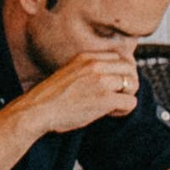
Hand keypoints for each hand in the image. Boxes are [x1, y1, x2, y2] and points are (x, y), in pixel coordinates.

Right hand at [16, 49, 140, 136]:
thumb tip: (110, 76)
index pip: (119, 57)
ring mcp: (101, 82)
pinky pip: (130, 102)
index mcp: (86, 57)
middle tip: (116, 95)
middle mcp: (95, 66)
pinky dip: (124, 110)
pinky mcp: (105, 99)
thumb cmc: (48, 97)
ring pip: (133, 84)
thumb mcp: (69, 72)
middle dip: (127, 83)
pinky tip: (109, 113)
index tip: (113, 83)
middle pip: (130, 69)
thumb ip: (88, 70)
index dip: (120, 72)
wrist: (36, 110)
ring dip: (126, 96)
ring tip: (112, 105)